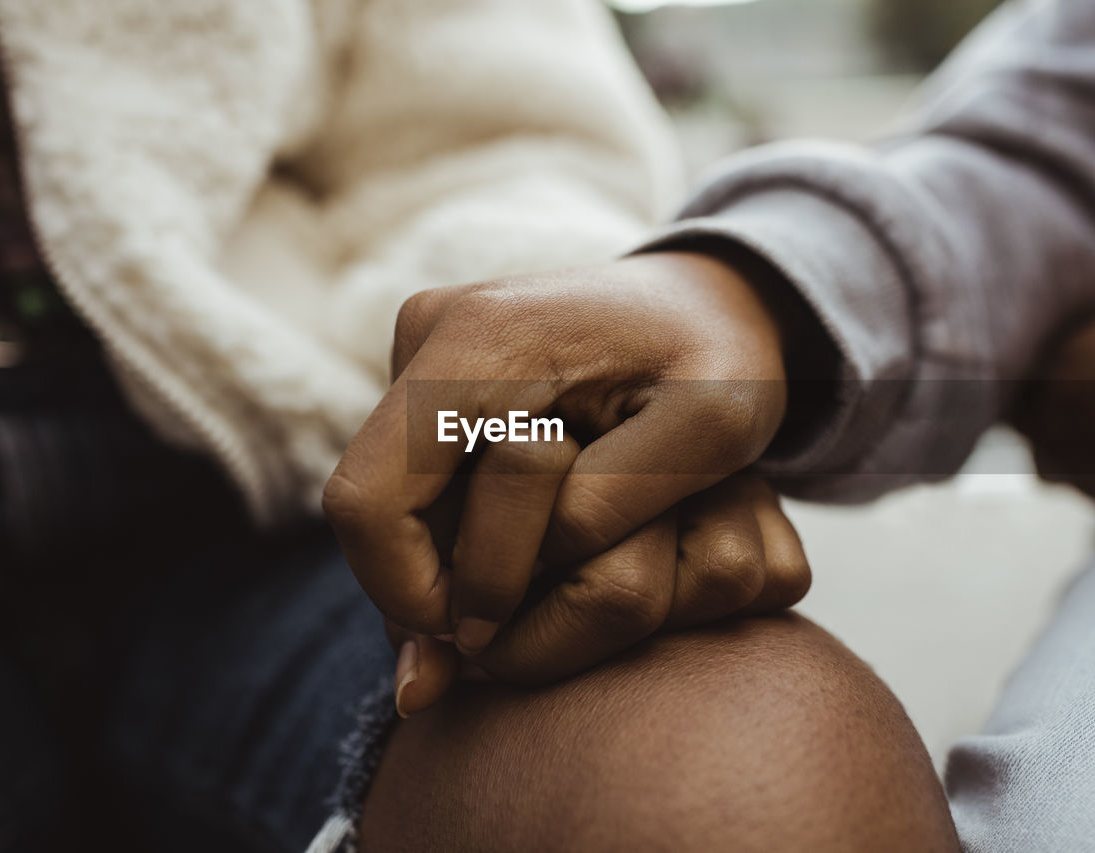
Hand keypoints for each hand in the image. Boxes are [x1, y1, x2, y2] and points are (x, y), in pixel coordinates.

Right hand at [323, 251, 795, 700]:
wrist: (710, 299)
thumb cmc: (723, 360)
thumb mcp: (710, 431)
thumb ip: (602, 512)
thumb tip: (484, 605)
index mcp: (481, 341)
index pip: (371, 505)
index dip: (411, 598)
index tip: (485, 640)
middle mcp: (429, 337)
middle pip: (377, 517)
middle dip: (445, 588)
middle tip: (533, 621)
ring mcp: (424, 356)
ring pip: (397, 512)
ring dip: (461, 565)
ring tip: (556, 573)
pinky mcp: (434, 382)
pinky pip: (417, 489)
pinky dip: (467, 538)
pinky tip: (541, 546)